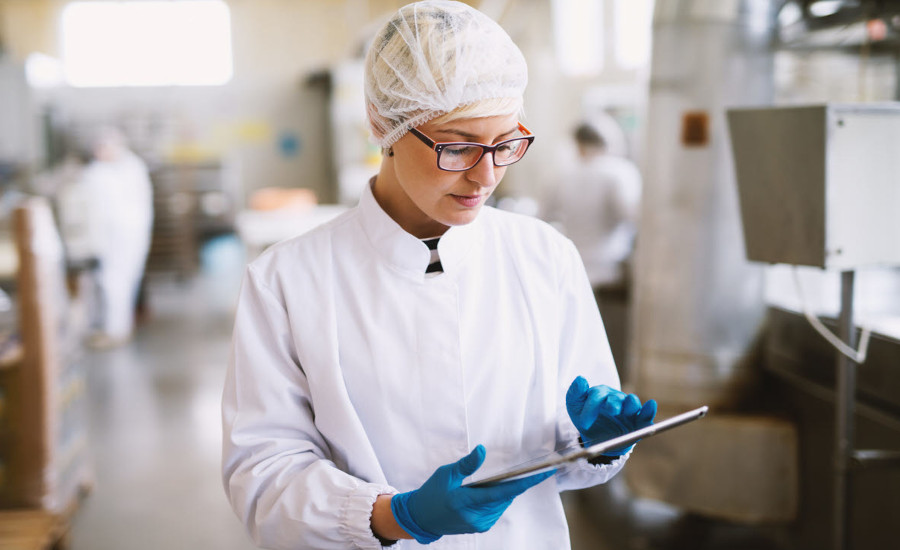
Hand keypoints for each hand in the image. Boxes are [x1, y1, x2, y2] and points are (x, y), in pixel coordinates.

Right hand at [390, 445, 554, 543]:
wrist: (421, 518)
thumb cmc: (432, 493)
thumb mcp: (446, 474)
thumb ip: (466, 464)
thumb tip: (482, 450)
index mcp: (466, 502)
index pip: (503, 492)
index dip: (526, 482)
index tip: (544, 473)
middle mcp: (476, 517)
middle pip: (506, 496)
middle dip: (511, 482)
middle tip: (506, 470)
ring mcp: (479, 524)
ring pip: (503, 502)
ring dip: (502, 490)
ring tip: (485, 482)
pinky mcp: (481, 526)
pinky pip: (497, 508)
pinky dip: (496, 498)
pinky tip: (485, 491)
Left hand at [566, 376, 656, 455]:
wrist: (595, 438)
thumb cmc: (585, 417)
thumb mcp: (575, 406)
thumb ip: (575, 392)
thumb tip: (580, 379)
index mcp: (601, 393)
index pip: (597, 396)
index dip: (590, 408)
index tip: (583, 423)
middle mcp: (616, 399)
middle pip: (616, 398)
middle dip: (614, 404)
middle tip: (611, 410)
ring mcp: (628, 410)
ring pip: (632, 403)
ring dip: (631, 405)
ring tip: (627, 410)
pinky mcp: (638, 421)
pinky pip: (645, 415)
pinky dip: (648, 410)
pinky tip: (650, 406)